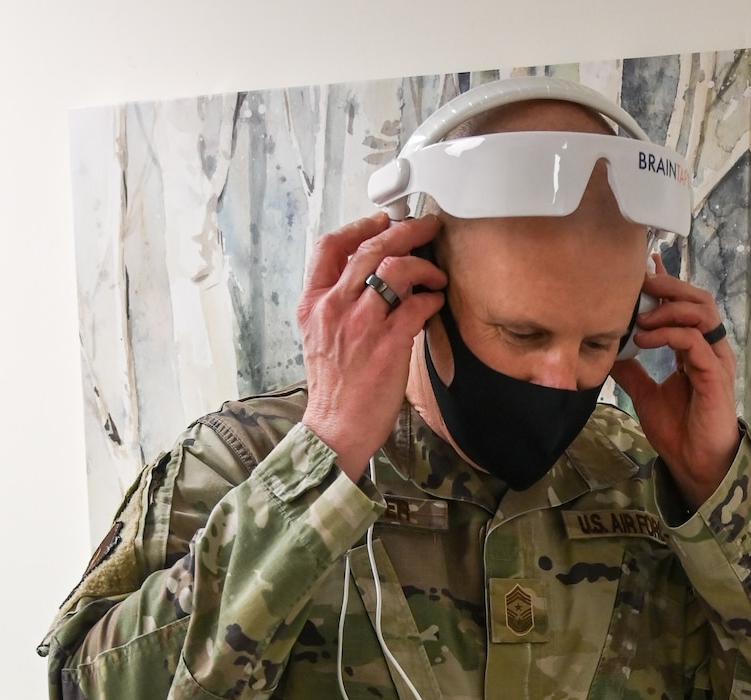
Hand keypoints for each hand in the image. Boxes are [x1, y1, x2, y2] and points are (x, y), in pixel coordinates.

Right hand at [298, 212, 445, 482]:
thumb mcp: (319, 338)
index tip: (382, 220)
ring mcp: (361, 325)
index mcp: (314, 304)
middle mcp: (334, 308)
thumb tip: (371, 281)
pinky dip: (431, 297)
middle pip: (370, 248)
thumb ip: (338, 306)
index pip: (330, 247)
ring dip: (422, 264)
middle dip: (404, 230)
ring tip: (436, 273)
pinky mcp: (388, 345)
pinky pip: (415, 306)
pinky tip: (436, 300)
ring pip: (394, 269)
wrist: (335, 430)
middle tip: (426, 227)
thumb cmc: (333, 390)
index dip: (359, 226)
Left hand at [611, 260, 740, 508]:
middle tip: (641, 284)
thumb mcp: (645, 394)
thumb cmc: (678, 431)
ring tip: (641, 318)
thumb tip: (608, 350)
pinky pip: (695, 341)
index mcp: (696, 349)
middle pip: (697, 300)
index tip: (646, 267)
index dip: (668, 284)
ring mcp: (715, 360)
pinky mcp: (715, 374)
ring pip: (701, 313)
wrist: (694, 464)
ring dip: (669, 308)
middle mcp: (709, 349)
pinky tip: (645, 339)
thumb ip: (632, 370)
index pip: (685, 306)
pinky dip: (669, 334)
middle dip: (669, 286)